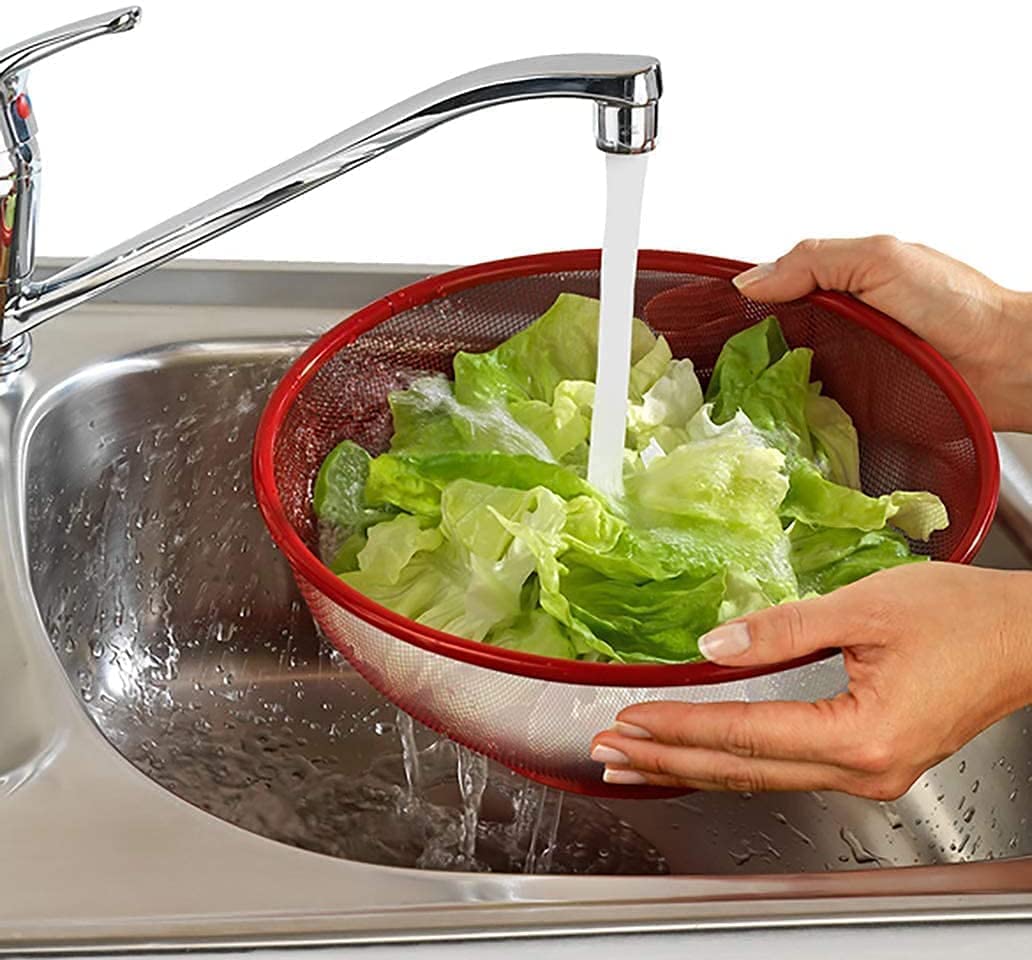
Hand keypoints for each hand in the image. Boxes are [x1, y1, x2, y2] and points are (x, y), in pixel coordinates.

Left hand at [590, 562, 1031, 798]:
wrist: (1026, 637)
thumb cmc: (963, 617)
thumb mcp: (865, 607)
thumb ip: (783, 630)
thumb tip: (714, 646)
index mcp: (861, 736)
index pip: (745, 735)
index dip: (679, 725)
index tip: (628, 716)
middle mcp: (861, 771)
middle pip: (742, 769)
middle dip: (668, 758)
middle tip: (608, 748)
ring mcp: (866, 775)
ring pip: (759, 777)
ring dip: (691, 764)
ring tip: (635, 759)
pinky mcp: (868, 761)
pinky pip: (783, 769)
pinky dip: (732, 760)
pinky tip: (700, 754)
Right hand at [730, 236, 1031, 432]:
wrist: (1005, 363)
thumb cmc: (956, 303)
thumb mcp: (879, 258)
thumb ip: (813, 261)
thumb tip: (750, 281)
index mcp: (838, 286)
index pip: (773, 293)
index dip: (742, 307)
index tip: (709, 323)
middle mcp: (836, 329)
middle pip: (771, 343)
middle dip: (744, 357)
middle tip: (715, 374)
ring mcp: (844, 371)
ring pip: (785, 383)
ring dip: (765, 395)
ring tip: (735, 407)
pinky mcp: (854, 411)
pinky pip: (812, 417)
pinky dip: (794, 422)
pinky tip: (775, 427)